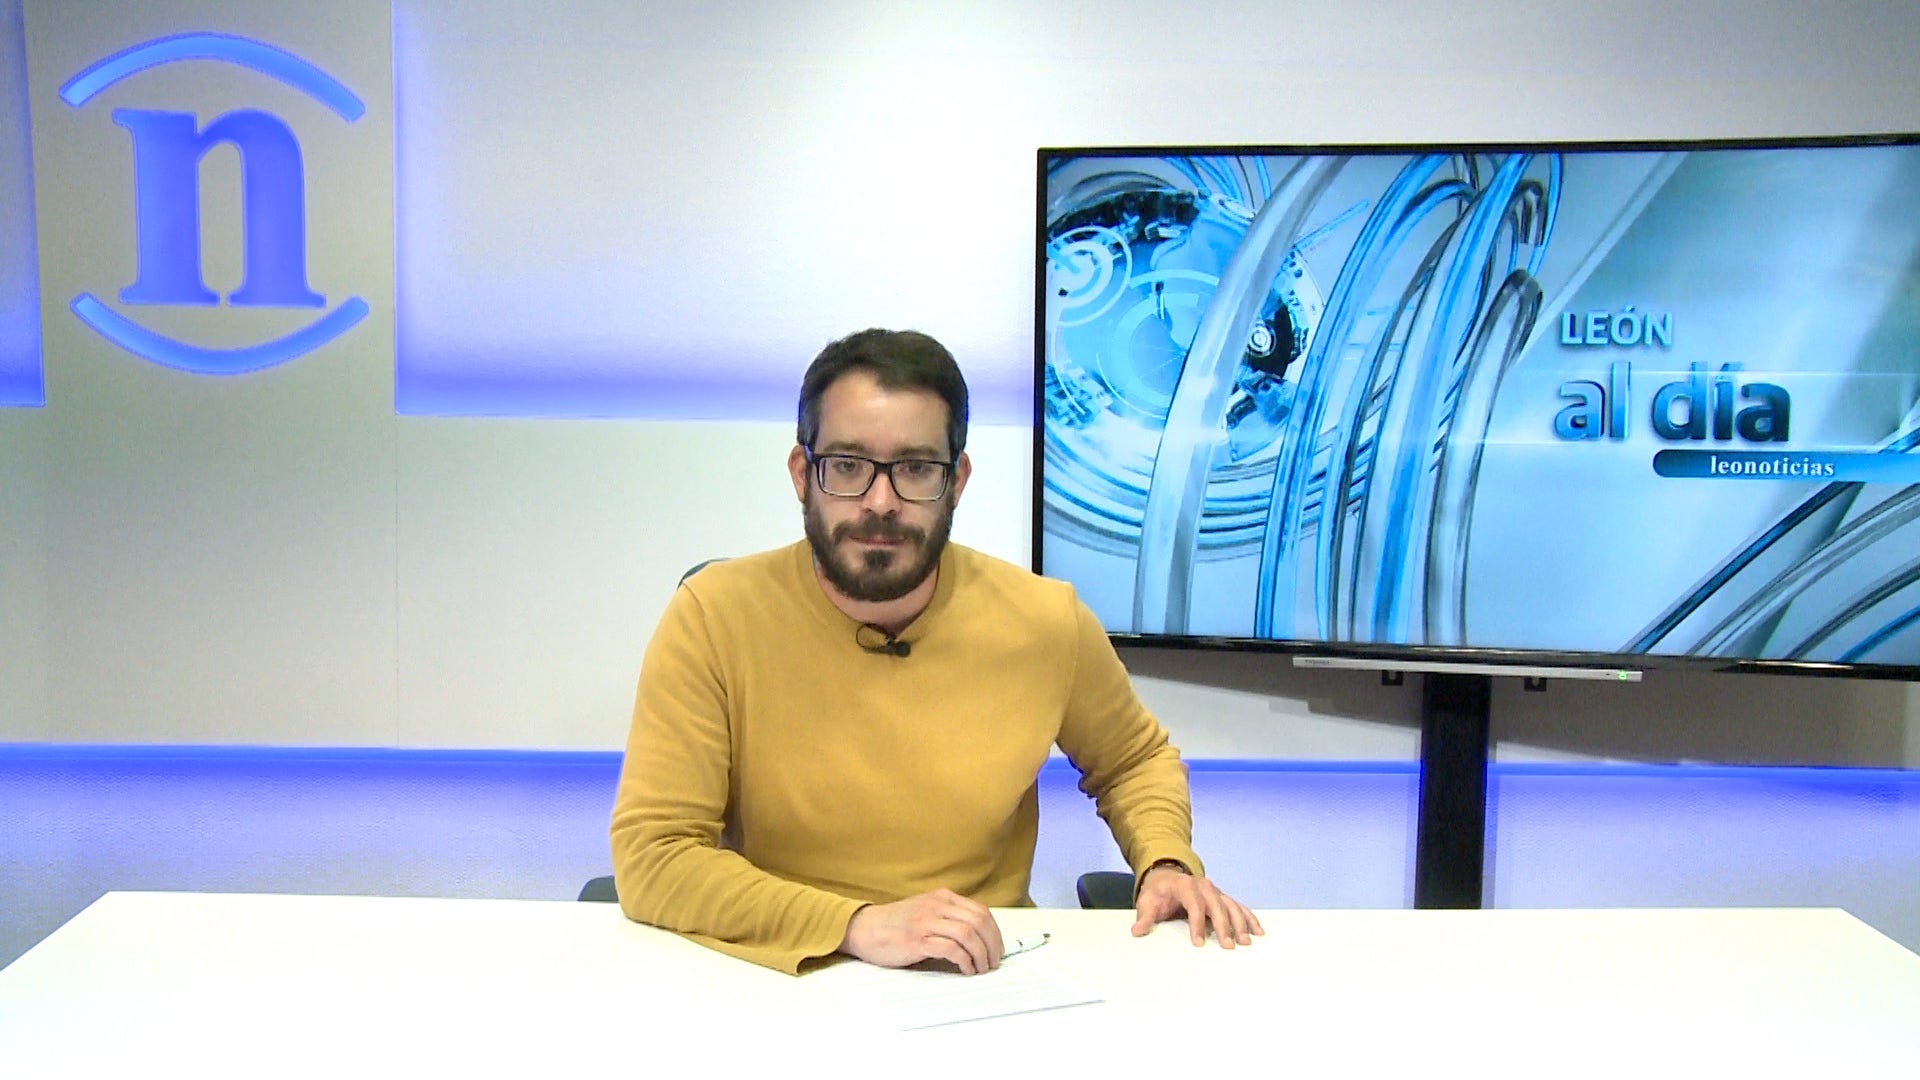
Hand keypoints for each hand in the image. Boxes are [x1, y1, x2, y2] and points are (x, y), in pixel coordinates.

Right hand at [840, 888, 1005, 974]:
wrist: (864, 928)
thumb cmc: (896, 925)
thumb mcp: (926, 911)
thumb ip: (948, 917)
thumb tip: (978, 938)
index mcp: (943, 897)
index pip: (981, 912)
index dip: (995, 933)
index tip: (997, 950)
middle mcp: (937, 906)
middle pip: (979, 922)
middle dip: (992, 945)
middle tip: (993, 963)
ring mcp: (927, 921)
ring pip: (968, 934)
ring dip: (981, 954)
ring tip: (981, 969)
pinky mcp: (917, 940)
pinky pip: (951, 948)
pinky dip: (964, 961)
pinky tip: (966, 970)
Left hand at [1132, 865, 1263, 947]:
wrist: (1166, 877)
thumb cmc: (1158, 893)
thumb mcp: (1147, 902)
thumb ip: (1145, 917)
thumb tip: (1137, 931)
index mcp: (1184, 885)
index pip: (1193, 905)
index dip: (1196, 924)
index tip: (1198, 942)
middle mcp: (1203, 886)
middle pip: (1216, 906)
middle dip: (1224, 926)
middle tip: (1229, 946)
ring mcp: (1215, 891)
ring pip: (1231, 906)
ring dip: (1240, 924)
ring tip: (1246, 942)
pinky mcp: (1222, 897)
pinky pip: (1238, 907)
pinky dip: (1249, 918)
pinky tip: (1258, 931)